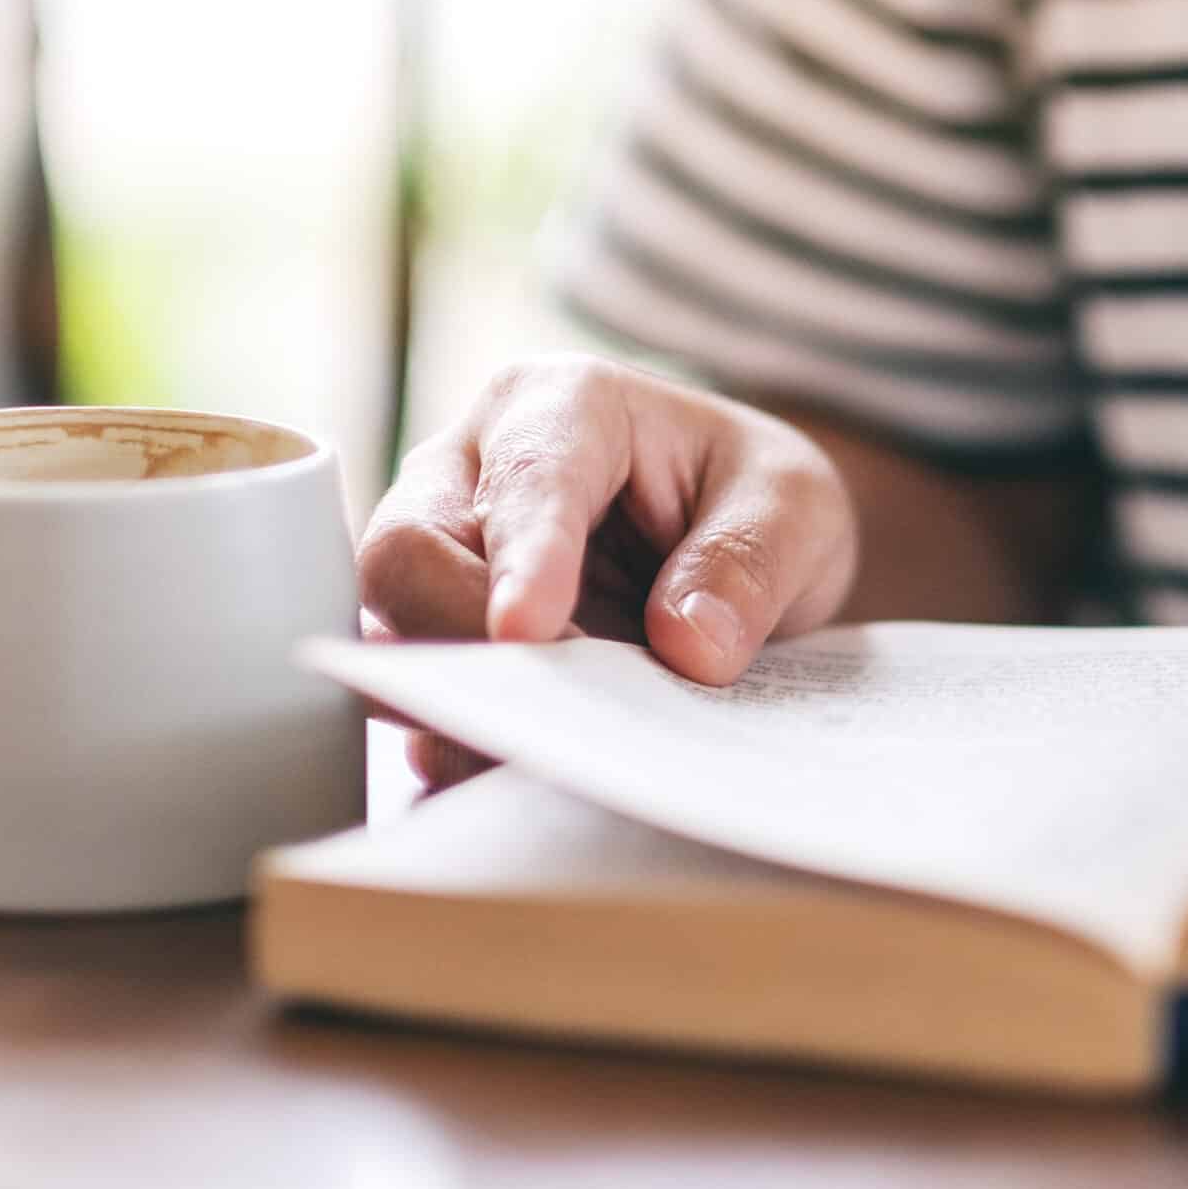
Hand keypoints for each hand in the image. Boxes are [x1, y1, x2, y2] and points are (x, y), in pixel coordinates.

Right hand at [356, 356, 858, 789]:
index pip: (525, 478)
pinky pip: (424, 698)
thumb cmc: (754, 498)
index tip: (525, 631)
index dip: (523, 558)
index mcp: (565, 407)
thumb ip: (748, 561)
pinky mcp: (453, 640)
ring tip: (527, 762)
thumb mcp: (794, 507)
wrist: (746, 540)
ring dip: (454, 704)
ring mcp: (450, 559)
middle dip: (459, 639)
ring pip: (393, 629)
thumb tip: (687, 644)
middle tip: (541, 713)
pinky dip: (461, 744)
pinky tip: (512, 781)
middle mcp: (476, 472)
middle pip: (408, 551)